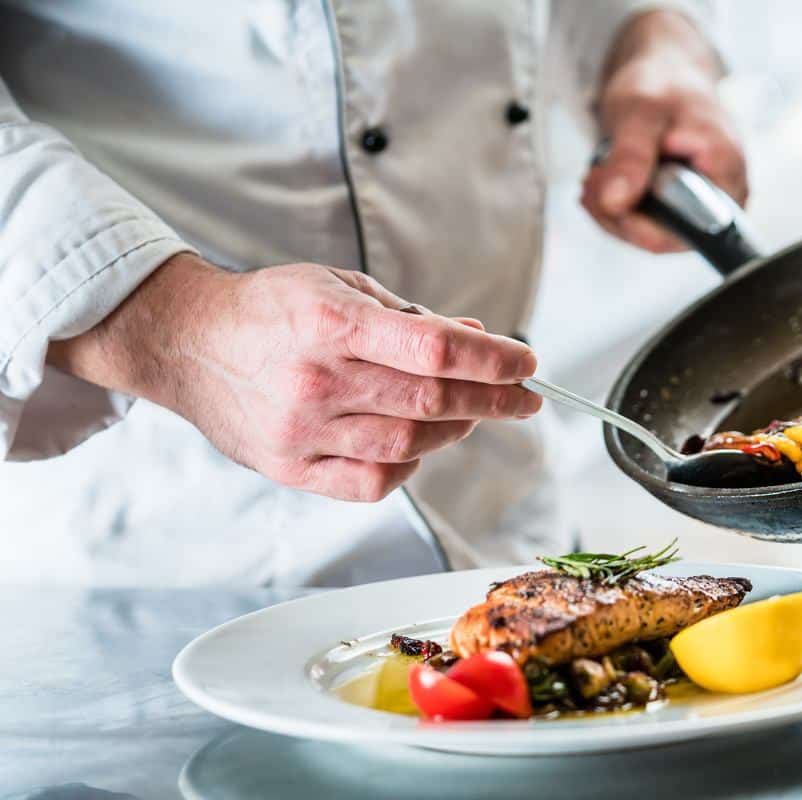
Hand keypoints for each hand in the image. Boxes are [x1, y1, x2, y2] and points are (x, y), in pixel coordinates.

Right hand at [48, 254, 540, 501]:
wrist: (187, 344)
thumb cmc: (270, 309)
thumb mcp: (339, 286)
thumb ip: (409, 316)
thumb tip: (477, 336)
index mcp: (329, 321)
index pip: (434, 347)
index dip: (492, 358)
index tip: (526, 363)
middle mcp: (316, 379)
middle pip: (431, 401)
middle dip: (493, 399)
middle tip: (526, 397)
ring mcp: (302, 430)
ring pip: (409, 445)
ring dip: (456, 429)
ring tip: (472, 412)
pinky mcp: (291, 467)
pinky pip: (372, 481)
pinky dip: (410, 466)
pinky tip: (419, 445)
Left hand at [581, 10, 747, 252]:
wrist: (665, 74)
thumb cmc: (664, 84)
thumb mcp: (641, 111)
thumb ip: (630, 156)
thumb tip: (614, 204)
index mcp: (726, 173)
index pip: (686, 230)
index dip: (639, 224)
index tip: (603, 193)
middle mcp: (722, 198)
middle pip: (664, 238)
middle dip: (617, 214)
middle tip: (590, 179)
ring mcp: (701, 206)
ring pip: (648, 234)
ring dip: (611, 210)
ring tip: (595, 173)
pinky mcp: (680, 208)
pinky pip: (644, 223)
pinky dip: (616, 205)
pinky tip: (604, 180)